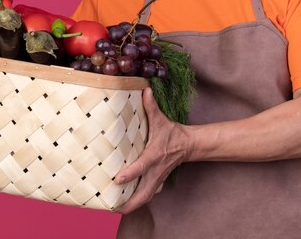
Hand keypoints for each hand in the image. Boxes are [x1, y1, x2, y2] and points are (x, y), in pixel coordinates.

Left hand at [114, 87, 189, 213]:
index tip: (117, 179)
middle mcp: (155, 170)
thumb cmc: (171, 132)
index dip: (130, 173)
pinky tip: (123, 204)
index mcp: (154, 155)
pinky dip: (135, 202)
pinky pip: (145, 195)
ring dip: (131, 206)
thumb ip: (151, 106)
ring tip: (114, 210)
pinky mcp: (156, 181)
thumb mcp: (161, 119)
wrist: (188, 145)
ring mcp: (156, 178)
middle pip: (143, 194)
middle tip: (112, 208)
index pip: (142, 166)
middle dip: (129, 203)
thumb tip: (145, 89)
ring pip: (144, 198)